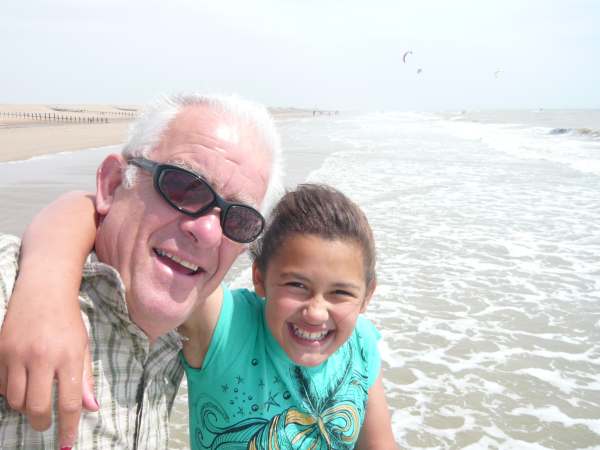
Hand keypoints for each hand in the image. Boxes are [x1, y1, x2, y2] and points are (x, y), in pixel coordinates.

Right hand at [0, 283, 96, 447]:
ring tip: (34, 398)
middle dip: (41, 422)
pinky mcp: (0, 351)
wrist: (43, 291)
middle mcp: (42, 357)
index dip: (68, 428)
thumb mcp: (83, 347)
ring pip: (15, 400)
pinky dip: (9, 392)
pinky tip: (20, 384)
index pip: (69, 402)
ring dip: (25, 407)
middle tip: (45, 422)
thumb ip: (84, 378)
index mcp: (69, 356)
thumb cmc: (68, 321)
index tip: (66, 444)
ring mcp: (17, 354)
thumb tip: (91, 409)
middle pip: (37, 407)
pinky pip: (0, 386)